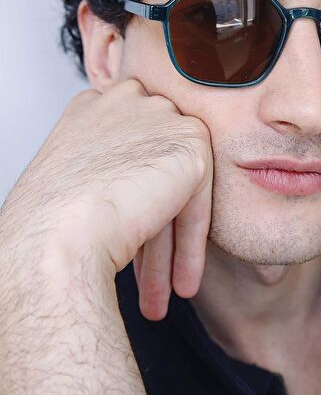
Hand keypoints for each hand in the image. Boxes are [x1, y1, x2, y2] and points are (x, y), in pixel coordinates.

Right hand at [0, 77, 213, 320]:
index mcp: (94, 106)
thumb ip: (105, 168)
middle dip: (155, 228)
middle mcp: (128, 101)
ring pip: (177, 191)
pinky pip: (199, 205)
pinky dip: (191, 247)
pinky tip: (181, 283)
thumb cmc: (47, 221)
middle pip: (154, 170)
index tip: (130, 237)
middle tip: (150, 276)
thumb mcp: (71, 178)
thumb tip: (129, 194)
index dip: (131, 198)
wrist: (58, 236)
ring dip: (172, 248)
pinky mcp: (190, 144)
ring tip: (164, 293)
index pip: (128, 149)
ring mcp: (161, 118)